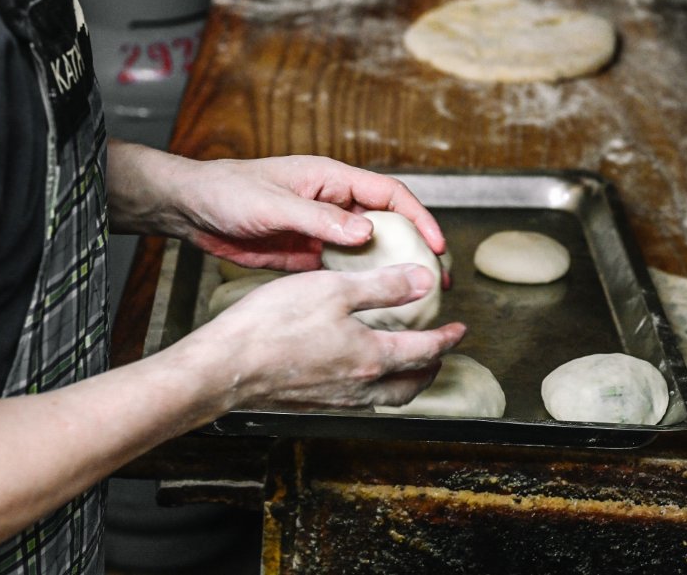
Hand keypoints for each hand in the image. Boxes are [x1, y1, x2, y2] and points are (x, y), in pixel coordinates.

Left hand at [107, 143, 445, 271]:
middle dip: (415, 249)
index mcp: (332, 180)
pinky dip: (360, 286)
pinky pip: (341, 271)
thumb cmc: (228, 191)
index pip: (389, 195)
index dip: (419, 218)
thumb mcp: (274, 203)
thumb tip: (366, 231)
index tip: (436, 245)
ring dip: (391, 272)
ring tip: (415, 299)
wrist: (192, 209)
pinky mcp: (305, 255)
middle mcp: (333, 204)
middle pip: (387, 225)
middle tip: (437, 280)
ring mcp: (321, 231)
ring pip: (368, 252)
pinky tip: (374, 306)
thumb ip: (319, 218)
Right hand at [175, 264, 466, 407]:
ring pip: (384, 399)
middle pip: (410, 386)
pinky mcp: (310, 404)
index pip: (425, 351)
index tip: (461, 329)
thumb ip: (383, 287)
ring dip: (403, 383)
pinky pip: (356, 402)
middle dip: (430, 369)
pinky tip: (356, 373)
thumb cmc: (274, 324)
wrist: (226, 367)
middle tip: (439, 354)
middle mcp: (359, 387)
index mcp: (371, 357)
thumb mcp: (334, 289)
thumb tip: (424, 282)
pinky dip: (372, 389)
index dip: (447, 338)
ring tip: (404, 367)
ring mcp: (334, 400)